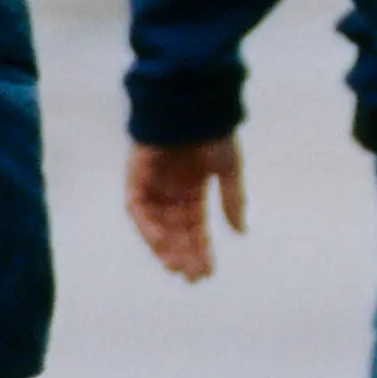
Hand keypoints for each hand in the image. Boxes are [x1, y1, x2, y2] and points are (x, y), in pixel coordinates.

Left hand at [125, 138, 244, 282]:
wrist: (194, 99)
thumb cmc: (213, 129)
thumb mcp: (228, 168)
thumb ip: (232, 200)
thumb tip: (241, 232)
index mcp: (192, 187)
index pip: (193, 227)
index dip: (200, 250)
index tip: (208, 273)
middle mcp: (170, 188)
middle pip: (174, 230)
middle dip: (184, 254)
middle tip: (193, 278)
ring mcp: (152, 182)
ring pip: (155, 224)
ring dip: (164, 246)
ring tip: (176, 266)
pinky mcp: (136, 173)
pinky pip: (137, 206)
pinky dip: (147, 225)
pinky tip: (162, 241)